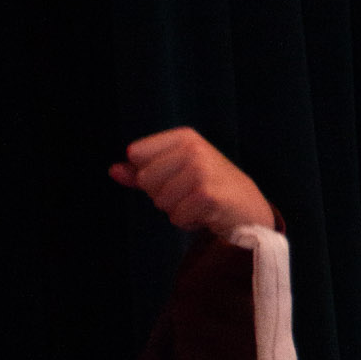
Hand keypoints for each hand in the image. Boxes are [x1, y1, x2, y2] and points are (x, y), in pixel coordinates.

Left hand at [109, 126, 274, 234]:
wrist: (247, 208)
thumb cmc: (207, 188)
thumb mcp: (174, 173)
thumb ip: (141, 172)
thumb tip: (113, 170)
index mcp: (184, 137)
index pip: (136, 154)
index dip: (148, 173)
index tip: (174, 176)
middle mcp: (193, 149)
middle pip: (145, 179)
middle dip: (162, 194)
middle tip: (190, 193)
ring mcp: (201, 171)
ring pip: (160, 201)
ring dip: (176, 210)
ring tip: (199, 203)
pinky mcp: (207, 195)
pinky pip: (175, 217)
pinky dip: (188, 222)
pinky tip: (206, 214)